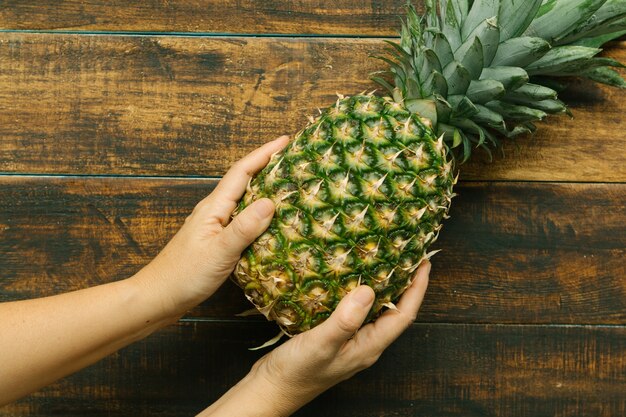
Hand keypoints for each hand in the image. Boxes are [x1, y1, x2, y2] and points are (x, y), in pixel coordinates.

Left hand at [135, 136, 289, 317]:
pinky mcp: (215, 241)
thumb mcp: (219, 252)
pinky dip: (258, 214)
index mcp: (213, 208)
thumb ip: (244, 228)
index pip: (242, 172)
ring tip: (288, 186)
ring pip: (243, 200)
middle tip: (293, 160)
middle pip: (243, 181)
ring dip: (264, 189)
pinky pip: (242, 219)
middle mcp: (213, 211)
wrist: (157, 298)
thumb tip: (271, 202)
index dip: (264, 153)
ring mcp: (214, 226)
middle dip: (267, 166)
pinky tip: (270, 223)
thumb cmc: (184, 276)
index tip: (286, 140)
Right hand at [202, 261, 430, 416]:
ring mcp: (350, 341)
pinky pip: (355, 311)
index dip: (417, 288)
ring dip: (384, 287)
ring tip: (384, 261)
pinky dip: (359, 293)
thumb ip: (345, 320)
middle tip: (407, 256)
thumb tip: (369, 290)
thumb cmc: (296, 373)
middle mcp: (365, 344)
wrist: (271, 390)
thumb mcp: (321, 344)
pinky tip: (349, 280)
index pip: (403, 315)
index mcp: (369, 347)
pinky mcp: (335, 337)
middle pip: (394, 312)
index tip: (423, 262)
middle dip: (405, 285)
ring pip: (375, 311)